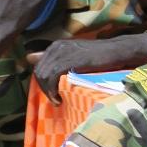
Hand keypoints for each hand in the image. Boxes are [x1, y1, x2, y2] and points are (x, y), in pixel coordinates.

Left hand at [26, 35, 146, 102]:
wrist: (116, 51)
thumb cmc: (99, 56)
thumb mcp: (74, 56)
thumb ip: (54, 58)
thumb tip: (29, 58)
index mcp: (56, 45)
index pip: (39, 66)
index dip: (42, 82)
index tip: (52, 92)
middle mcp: (56, 47)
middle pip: (39, 71)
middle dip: (44, 88)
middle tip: (55, 99)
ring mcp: (63, 52)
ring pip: (44, 75)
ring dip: (48, 92)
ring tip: (58, 100)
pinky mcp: (70, 60)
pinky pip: (52, 77)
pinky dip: (53, 90)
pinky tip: (60, 98)